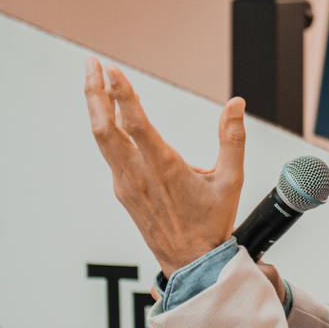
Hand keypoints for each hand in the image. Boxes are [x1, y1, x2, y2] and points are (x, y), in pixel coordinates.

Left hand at [84, 56, 245, 276]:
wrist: (192, 264)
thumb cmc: (212, 223)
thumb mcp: (231, 180)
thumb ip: (232, 139)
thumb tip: (236, 104)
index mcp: (165, 168)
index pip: (135, 122)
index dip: (122, 93)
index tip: (112, 69)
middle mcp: (138, 175)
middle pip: (104, 127)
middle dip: (95, 92)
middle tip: (92, 64)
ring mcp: (126, 184)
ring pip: (102, 139)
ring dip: (95, 108)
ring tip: (93, 81)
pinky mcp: (123, 192)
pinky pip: (110, 154)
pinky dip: (107, 129)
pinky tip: (109, 117)